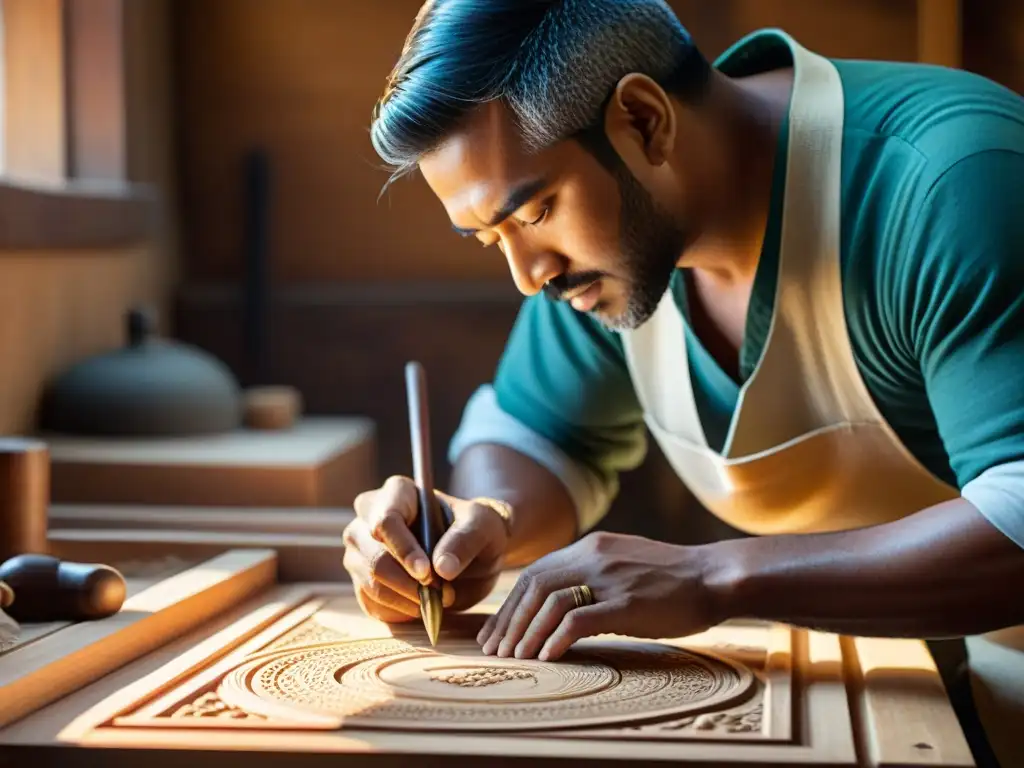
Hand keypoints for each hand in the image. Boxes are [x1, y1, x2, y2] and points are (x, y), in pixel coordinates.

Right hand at [342, 475, 510, 622]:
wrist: (474, 555)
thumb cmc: (475, 530)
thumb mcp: (483, 526)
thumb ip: (465, 540)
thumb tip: (442, 567)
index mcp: (397, 493)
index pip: (386, 520)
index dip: (404, 549)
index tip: (427, 573)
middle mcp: (369, 518)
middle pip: (374, 556)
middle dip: (408, 582)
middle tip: (442, 593)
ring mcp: (361, 551)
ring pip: (370, 584)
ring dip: (407, 599)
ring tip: (439, 599)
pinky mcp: (363, 581)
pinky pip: (372, 604)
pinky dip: (400, 612)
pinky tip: (422, 605)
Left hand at [476, 531, 715, 660]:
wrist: (715, 576)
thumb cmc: (673, 578)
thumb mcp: (624, 562)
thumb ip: (592, 572)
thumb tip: (560, 599)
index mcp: (591, 547)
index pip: (536, 573)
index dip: (511, 603)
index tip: (497, 630)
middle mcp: (594, 556)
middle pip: (533, 586)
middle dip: (509, 620)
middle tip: (495, 650)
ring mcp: (610, 578)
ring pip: (549, 602)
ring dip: (526, 633)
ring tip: (515, 657)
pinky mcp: (627, 603)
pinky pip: (578, 619)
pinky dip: (555, 638)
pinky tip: (546, 656)